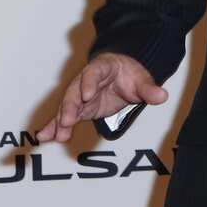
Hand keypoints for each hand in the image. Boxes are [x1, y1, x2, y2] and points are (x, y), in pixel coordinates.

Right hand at [35, 52, 166, 142]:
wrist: (122, 74)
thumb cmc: (130, 74)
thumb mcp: (141, 79)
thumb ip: (149, 89)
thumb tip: (162, 96)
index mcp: (101, 68)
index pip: (93, 74)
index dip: (88, 83)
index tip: (87, 95)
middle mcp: (85, 81)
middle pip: (74, 92)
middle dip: (69, 107)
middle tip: (66, 121)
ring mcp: (80, 96)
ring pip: (67, 107)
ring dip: (59, 121)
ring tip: (54, 136)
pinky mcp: (79, 109)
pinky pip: (65, 118)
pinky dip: (54, 127)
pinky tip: (44, 137)